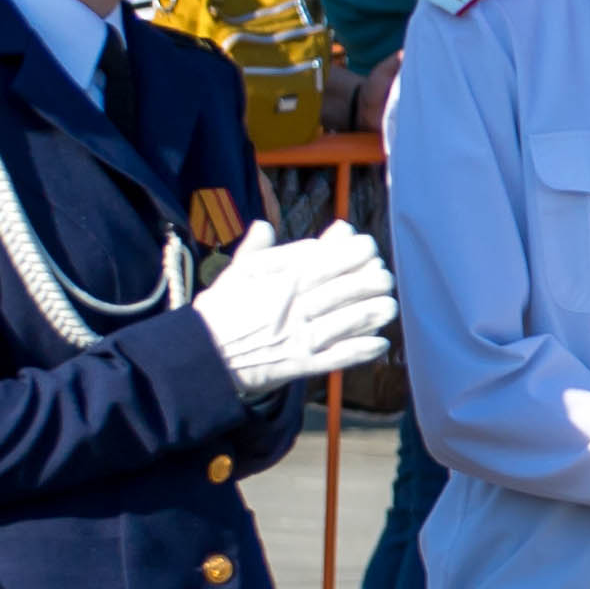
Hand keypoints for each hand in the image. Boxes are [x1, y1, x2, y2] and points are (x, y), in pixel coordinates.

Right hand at [185, 217, 396, 385]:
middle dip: (368, 282)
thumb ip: (255, 251)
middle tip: (385, 277)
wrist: (200, 358)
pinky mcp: (299, 365)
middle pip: (339, 290)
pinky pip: (336, 357)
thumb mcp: (232, 275)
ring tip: (390, 306)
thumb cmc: (217, 313)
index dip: (351, 254)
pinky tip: (381, 345)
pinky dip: (360, 351)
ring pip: (344, 322)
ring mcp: (297, 337)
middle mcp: (292, 308)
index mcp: (278, 282)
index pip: (322, 262)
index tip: (369, 247)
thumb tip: (265, 224)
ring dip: (372, 314)